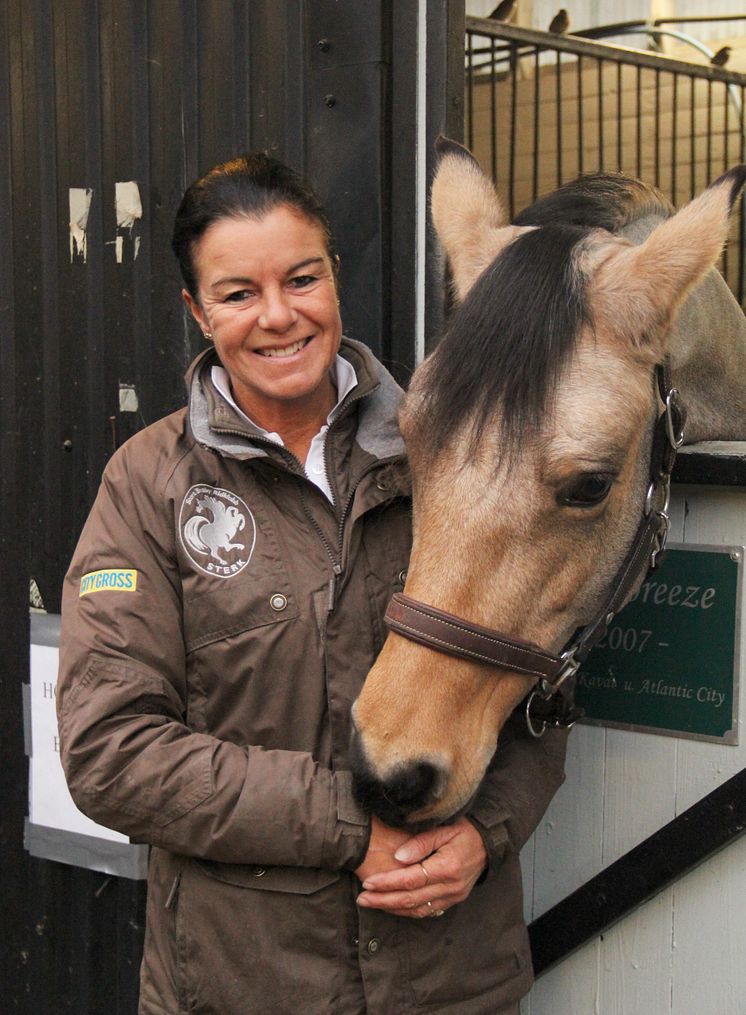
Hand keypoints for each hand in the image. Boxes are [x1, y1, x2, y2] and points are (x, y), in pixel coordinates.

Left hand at [355, 817, 486, 918]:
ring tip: (372, 904)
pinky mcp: (454, 899)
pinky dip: (408, 910)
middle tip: (362, 899)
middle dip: (383, 900)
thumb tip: (398, 857)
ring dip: (393, 908)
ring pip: (418, 909)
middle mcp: (450, 886)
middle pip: (411, 899)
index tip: (368, 883)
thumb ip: (421, 842)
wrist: (489, 841)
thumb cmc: (465, 829)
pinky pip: (428, 910)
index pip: (410, 880)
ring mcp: (453, 896)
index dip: (387, 883)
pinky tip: (393, 907)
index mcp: (447, 867)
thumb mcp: (445, 827)